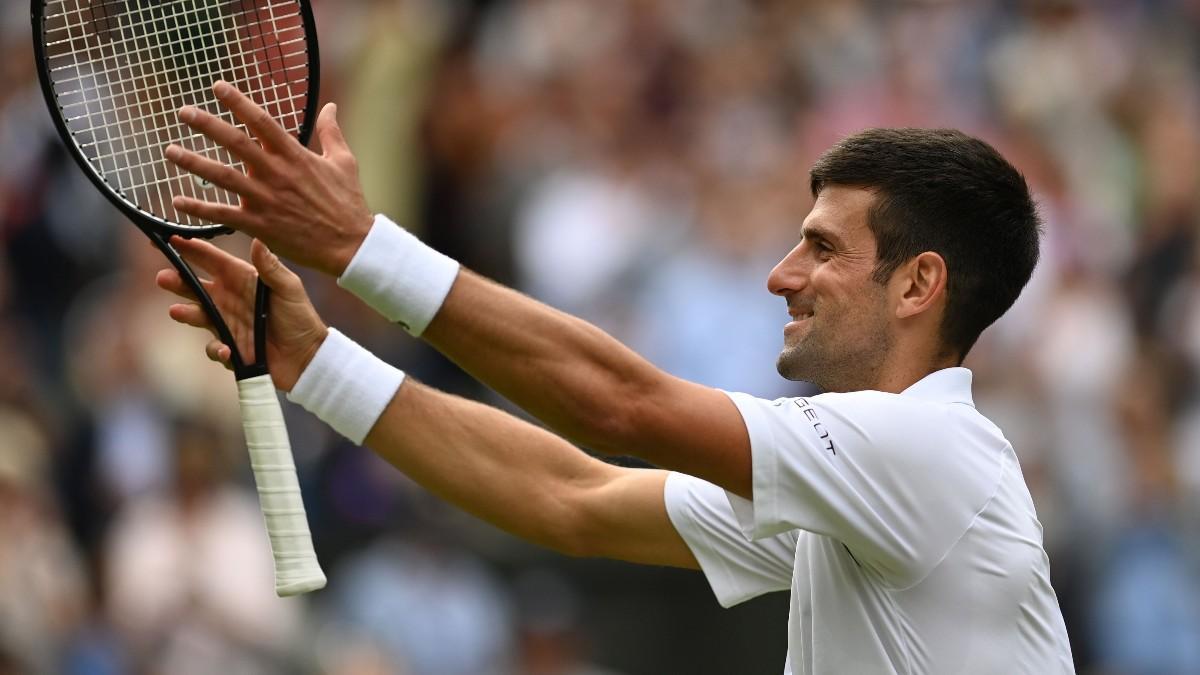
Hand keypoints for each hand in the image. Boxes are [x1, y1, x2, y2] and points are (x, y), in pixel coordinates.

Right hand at [156, 237, 327, 391]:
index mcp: (244, 280)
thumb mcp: (289, 289)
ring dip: (186, 313)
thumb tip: (256, 240)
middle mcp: (231, 299)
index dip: (191, 248)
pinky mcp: (230, 348)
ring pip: (198, 315)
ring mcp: (228, 324)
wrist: (308, 357)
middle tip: (162, 277)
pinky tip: (227, 351)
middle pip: (196, 286)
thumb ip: (271, 268)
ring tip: (177, 311)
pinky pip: (215, 348)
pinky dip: (217, 350)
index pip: (212, 260)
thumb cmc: (301, 318)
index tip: (169, 237)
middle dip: (177, 281)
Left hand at [164, 81, 373, 276]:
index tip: (217, 86)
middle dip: (207, 124)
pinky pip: (222, 214)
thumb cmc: (348, 203)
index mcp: (295, 156)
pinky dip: (198, 208)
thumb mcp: (344, 162)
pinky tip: (177, 201)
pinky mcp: (260, 225)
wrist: (350, 244)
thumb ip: (331, 133)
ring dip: (194, 163)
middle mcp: (276, 174)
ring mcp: (266, 200)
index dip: (238, 102)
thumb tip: (330, 107)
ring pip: (222, 177)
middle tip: (184, 112)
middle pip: (235, 143)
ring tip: (170, 151)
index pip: (262, 121)